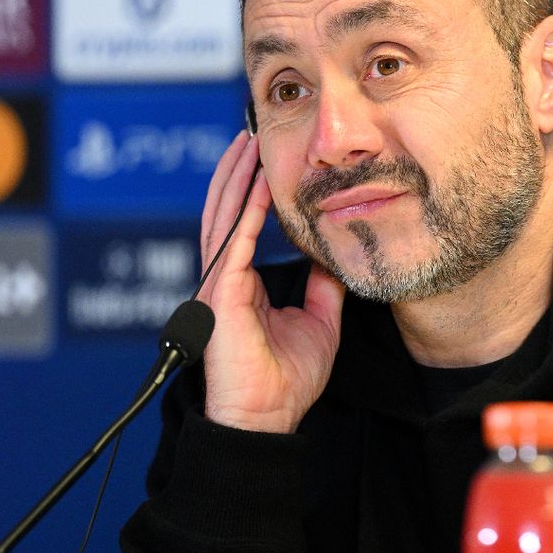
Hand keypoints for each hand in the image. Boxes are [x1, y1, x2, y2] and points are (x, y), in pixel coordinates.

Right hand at [196, 131, 345, 433]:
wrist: (266, 418)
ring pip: (223, 217)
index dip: (250, 190)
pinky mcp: (223, 293)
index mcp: (239, 284)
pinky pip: (234, 240)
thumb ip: (321, 286)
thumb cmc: (286, 380)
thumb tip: (334, 255)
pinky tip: (258, 182)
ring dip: (236, 178)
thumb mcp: (317, 320)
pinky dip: (247, 209)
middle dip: (236, 171)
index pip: (240, 225)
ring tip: (247, 144)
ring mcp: (218, 284)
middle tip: (249, 134)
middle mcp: (223, 278)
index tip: (263, 158)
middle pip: (225, 211)